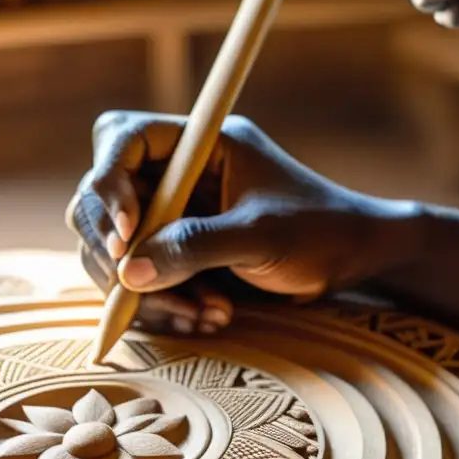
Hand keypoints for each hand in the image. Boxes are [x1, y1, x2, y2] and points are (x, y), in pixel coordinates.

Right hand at [67, 112, 419, 334]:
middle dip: (115, 248)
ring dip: (143, 288)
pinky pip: (141, 275)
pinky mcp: (178, 250)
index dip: (109, 181)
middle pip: (102, 196)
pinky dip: (162, 303)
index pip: (124, 138)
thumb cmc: (321, 232)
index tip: (127, 232)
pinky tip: (205, 320)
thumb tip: (128, 271)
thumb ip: (196, 247)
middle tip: (135, 287)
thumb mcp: (261, 237)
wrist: (355, 259)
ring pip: (116, 245)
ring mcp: (175, 212)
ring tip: (201, 315)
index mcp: (200, 143)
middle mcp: (179, 173)